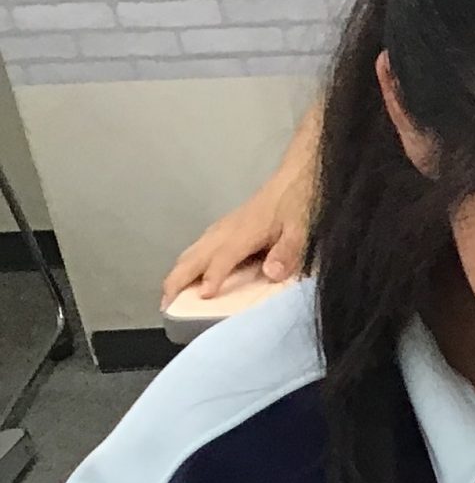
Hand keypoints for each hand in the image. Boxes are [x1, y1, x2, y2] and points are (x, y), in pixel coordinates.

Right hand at [160, 159, 313, 307]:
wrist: (294, 180)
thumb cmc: (298, 204)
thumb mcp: (301, 228)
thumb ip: (287, 251)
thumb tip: (271, 273)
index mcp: (245, 231)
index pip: (223, 256)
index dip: (213, 275)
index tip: (204, 295)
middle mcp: (227, 229)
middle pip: (196, 255)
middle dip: (178, 278)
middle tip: (166, 302)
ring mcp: (223, 227)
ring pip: (193, 250)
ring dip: (178, 272)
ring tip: (169, 293)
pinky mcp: (225, 228)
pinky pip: (199, 246)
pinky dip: (188, 262)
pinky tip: (187, 273)